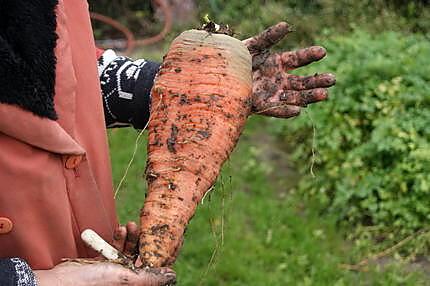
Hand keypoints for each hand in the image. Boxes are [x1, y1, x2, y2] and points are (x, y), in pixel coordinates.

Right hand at [35, 222, 175, 284]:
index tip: (165, 238)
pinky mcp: (104, 265)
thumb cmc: (92, 283)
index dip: (160, 254)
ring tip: (128, 226)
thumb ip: (149, 277)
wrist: (60, 282)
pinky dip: (118, 239)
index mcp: (134, 285)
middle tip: (141, 227)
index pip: (154, 270)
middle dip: (143, 241)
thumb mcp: (125, 278)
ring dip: (130, 237)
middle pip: (143, 258)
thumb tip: (172, 275)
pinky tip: (119, 230)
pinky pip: (116, 249)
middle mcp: (127, 280)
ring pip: (130, 251)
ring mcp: (115, 272)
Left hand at [243, 22, 335, 117]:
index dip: (310, 55)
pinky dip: (286, 110)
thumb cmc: (235, 61)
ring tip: (325, 95)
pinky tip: (297, 110)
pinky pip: (277, 109)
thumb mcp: (251, 47)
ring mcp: (273, 94)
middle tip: (332, 79)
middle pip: (303, 81)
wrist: (218, 79)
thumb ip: (268, 38)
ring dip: (310, 96)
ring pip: (295, 97)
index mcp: (278, 63)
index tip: (322, 51)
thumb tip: (286, 25)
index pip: (299, 59)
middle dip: (317, 81)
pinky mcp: (263, 107)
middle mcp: (279, 80)